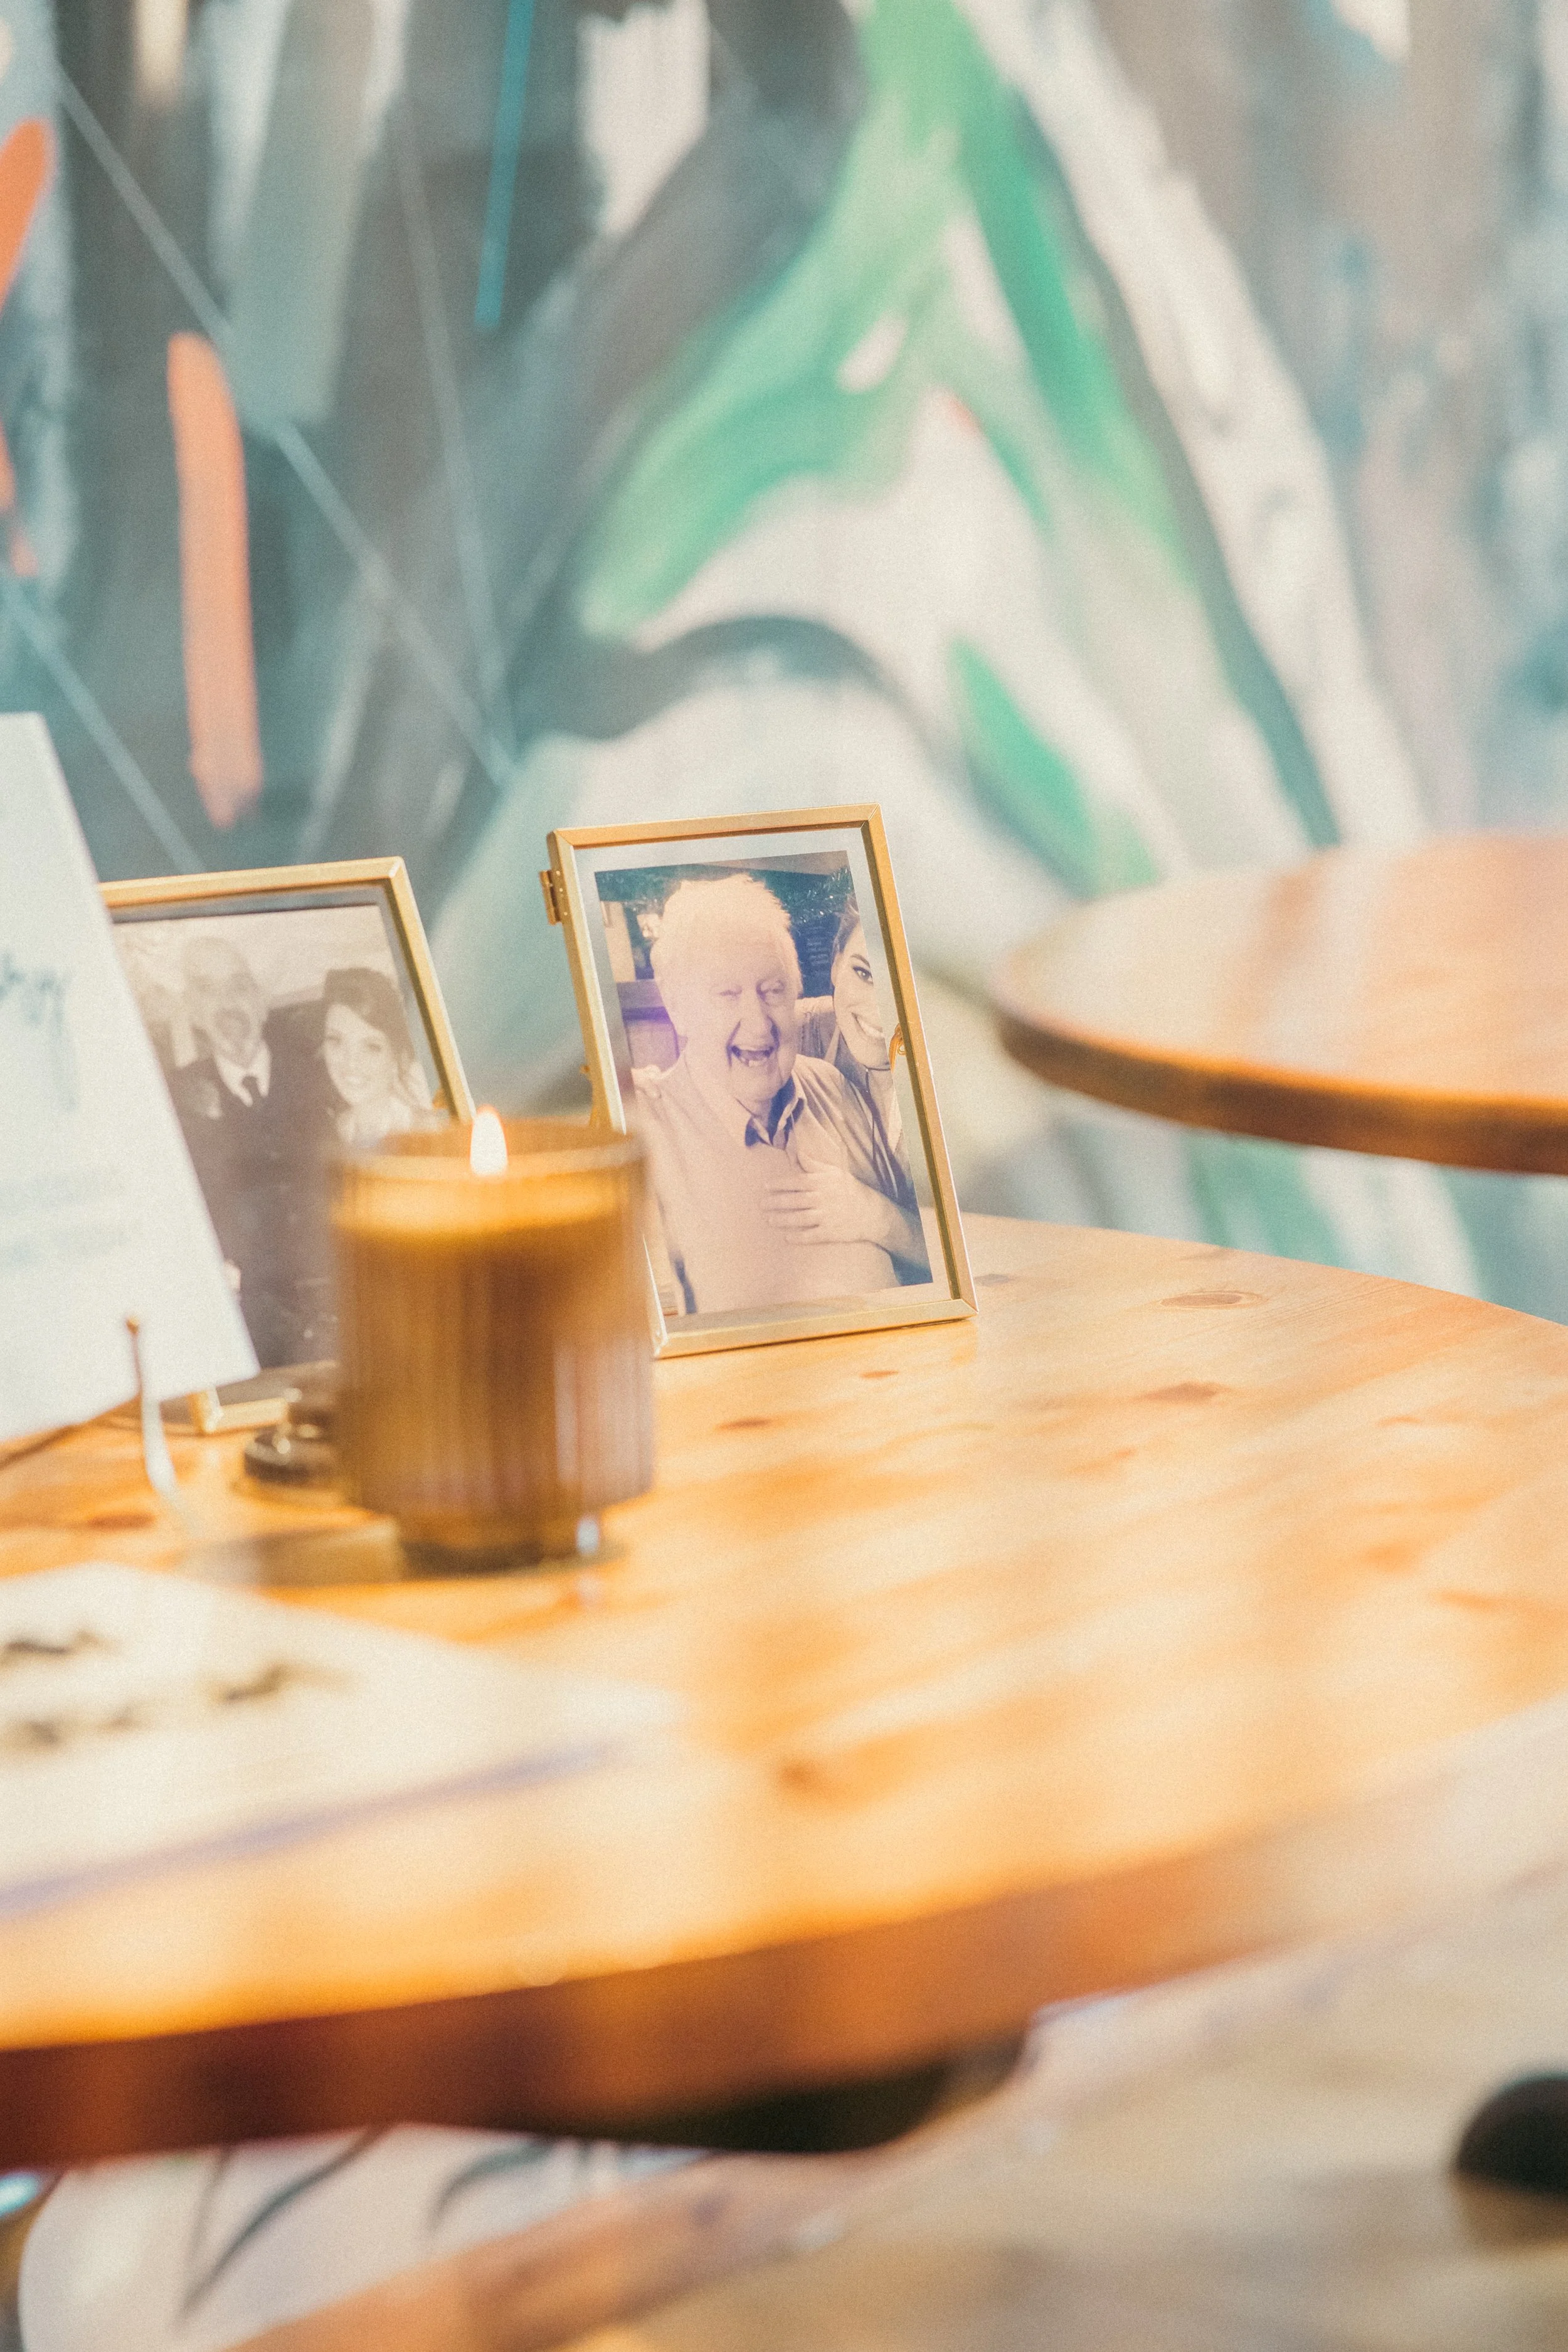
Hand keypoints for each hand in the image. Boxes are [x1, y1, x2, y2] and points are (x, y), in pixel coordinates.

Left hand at [763, 1164, 900, 1249]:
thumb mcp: (834, 1172)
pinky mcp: (831, 1232)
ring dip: (782, 1219)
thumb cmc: (850, 1190)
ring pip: (800, 1218)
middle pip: (794, 1200)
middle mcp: (823, 1198)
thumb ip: (814, 1164)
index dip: (780, 1184)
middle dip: (775, 1202)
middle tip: (761, 1204)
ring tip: (769, 1220)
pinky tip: (787, 1238)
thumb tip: (797, 1151)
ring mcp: (827, 1216)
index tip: (765, 1186)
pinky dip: (798, 1237)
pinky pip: (811, 1235)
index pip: (797, 1182)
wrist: (872, 1213)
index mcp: (823, 1183)